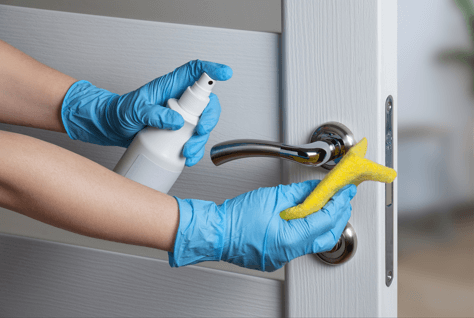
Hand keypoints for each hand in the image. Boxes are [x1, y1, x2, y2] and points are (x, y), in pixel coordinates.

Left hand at [61, 60, 232, 165]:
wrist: (111, 128)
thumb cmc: (120, 112)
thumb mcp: (134, 110)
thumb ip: (154, 113)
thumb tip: (175, 121)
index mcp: (170, 86)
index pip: (195, 72)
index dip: (211, 70)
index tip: (224, 73)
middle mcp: (179, 100)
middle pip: (207, 104)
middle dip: (209, 118)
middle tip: (201, 130)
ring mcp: (180, 117)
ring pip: (203, 125)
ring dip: (201, 140)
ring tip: (189, 151)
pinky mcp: (178, 132)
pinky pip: (193, 139)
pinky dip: (194, 150)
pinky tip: (188, 158)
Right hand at [169, 181, 356, 271]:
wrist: (215, 232)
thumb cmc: (235, 217)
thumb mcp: (271, 197)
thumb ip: (299, 193)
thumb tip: (316, 189)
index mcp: (290, 238)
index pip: (325, 220)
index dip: (339, 203)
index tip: (346, 191)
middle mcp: (289, 252)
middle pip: (327, 236)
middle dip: (338, 215)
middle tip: (343, 197)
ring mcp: (283, 257)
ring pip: (315, 241)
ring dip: (325, 223)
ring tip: (328, 204)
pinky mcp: (276, 256)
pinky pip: (300, 244)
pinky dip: (309, 230)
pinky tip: (308, 217)